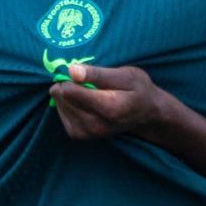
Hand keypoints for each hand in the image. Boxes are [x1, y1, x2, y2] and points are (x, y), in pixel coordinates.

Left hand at [49, 62, 168, 141]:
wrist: (146, 114)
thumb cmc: (138, 90)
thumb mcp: (125, 75)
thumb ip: (98, 74)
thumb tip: (71, 70)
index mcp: (108, 108)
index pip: (69, 91)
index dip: (71, 76)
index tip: (82, 72)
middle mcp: (95, 125)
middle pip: (62, 97)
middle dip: (68, 84)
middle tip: (85, 81)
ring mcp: (86, 133)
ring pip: (59, 104)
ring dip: (67, 94)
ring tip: (87, 91)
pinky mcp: (79, 135)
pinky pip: (61, 113)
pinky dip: (67, 104)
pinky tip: (82, 101)